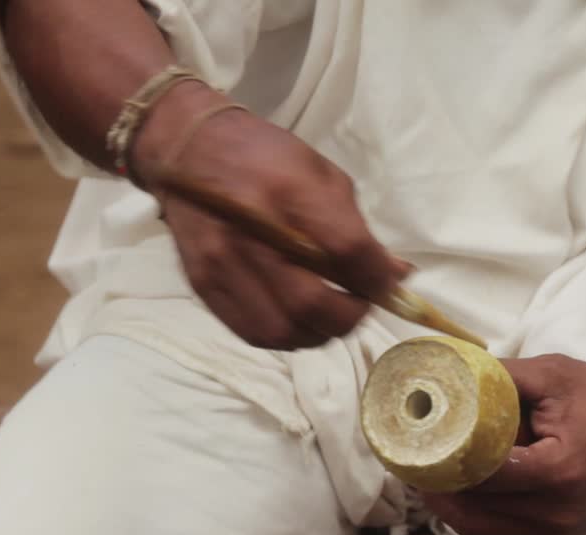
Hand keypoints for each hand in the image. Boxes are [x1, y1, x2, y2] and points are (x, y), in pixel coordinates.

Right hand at [131, 83, 409, 349]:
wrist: (188, 147)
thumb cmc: (265, 156)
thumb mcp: (321, 175)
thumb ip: (358, 229)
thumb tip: (396, 275)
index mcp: (289, 191)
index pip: (347, 252)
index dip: (377, 279)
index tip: (389, 284)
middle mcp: (252, 232)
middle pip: (313, 304)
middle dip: (350, 316)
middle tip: (359, 305)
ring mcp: (223, 263)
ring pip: (283, 330)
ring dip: (318, 333)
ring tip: (330, 315)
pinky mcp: (204, 284)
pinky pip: (253, 333)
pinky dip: (287, 335)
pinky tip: (299, 320)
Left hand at [423, 354, 585, 534]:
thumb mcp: (552, 375)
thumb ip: (498, 377)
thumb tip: (443, 372)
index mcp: (558, 470)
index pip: (480, 475)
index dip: (440, 460)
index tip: (415, 443)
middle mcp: (558, 512)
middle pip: (473, 509)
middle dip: (435, 485)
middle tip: (411, 459)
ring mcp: (560, 534)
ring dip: (449, 510)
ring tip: (429, 478)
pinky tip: (463, 517)